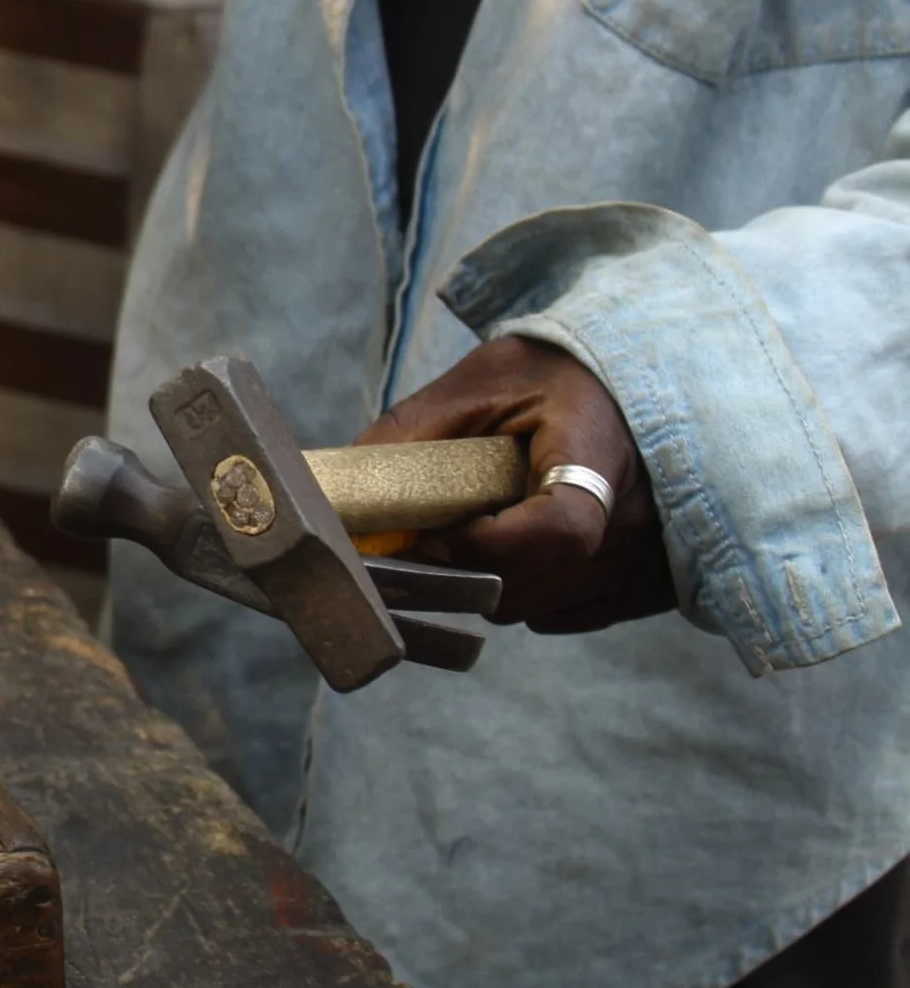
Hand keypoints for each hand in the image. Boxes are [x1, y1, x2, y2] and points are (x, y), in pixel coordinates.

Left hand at [355, 336, 673, 633]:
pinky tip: (518, 543)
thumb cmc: (554, 373)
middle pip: (527, 585)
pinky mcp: (647, 584)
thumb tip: (340, 492)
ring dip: (486, 579)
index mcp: (599, 453)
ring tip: (481, 523)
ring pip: (535, 608)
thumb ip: (415, 432)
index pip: (560, 529)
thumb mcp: (482, 380)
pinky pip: (561, 614)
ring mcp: (648, 557)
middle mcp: (637, 517)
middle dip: (459, 566)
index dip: (487, 545)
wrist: (639, 377)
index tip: (444, 527)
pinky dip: (524, 591)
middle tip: (435, 526)